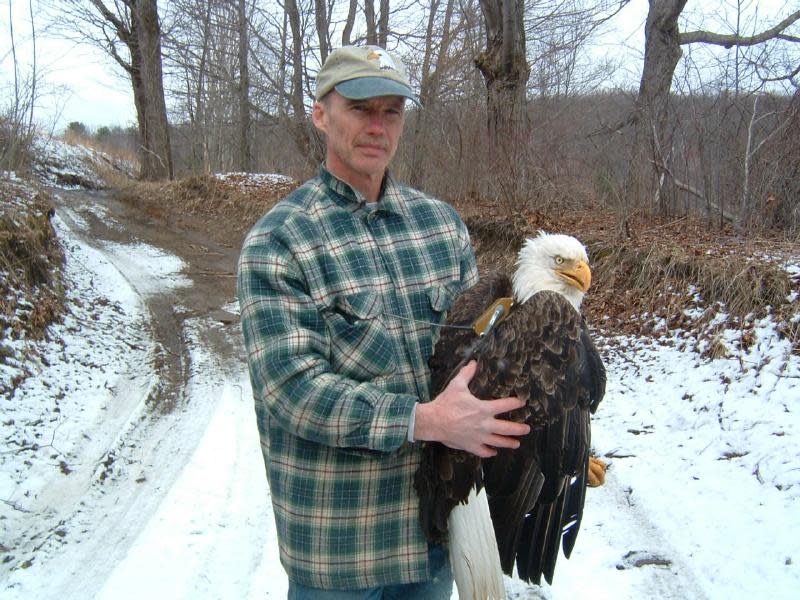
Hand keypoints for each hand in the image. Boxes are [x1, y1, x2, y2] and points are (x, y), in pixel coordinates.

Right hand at [414, 361, 529, 457]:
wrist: (434, 421)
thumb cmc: (446, 403)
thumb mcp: (457, 385)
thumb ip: (467, 374)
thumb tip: (474, 362)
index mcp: (483, 409)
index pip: (505, 405)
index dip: (515, 403)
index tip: (521, 403)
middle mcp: (485, 424)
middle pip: (507, 428)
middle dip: (519, 429)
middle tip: (527, 429)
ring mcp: (479, 437)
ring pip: (498, 442)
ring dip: (509, 443)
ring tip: (516, 444)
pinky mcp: (470, 446)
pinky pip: (483, 451)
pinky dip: (489, 452)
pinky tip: (493, 452)